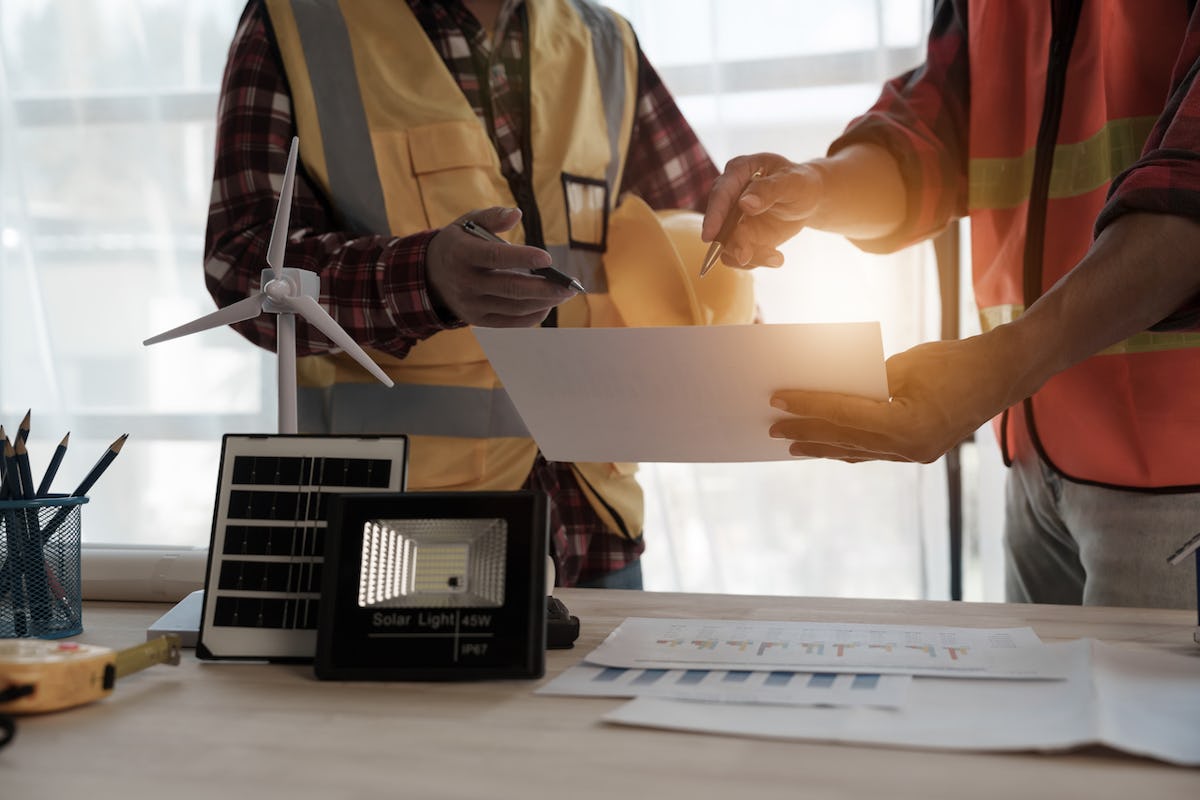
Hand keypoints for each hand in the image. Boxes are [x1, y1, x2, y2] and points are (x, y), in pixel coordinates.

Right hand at [425, 206, 574, 326]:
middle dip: (545, 288)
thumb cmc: (459, 243)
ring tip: (565, 293)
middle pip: (511, 288)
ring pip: (515, 307)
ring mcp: (472, 305)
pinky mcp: (479, 320)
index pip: (496, 257)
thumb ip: (493, 216)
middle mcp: (466, 283)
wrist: (431, 276)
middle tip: (570, 286)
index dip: (523, 258)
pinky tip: (549, 303)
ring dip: (545, 302)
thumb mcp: (468, 222)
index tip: (548, 259)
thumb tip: (517, 213)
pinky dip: (534, 315)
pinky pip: (511, 322)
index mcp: (462, 254)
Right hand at [701, 153, 824, 268]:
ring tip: (776, 257)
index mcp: (738, 172)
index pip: (720, 193)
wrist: (808, 200)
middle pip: (718, 223)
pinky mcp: (740, 237)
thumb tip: (744, 203)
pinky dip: (756, 260)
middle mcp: (729, 196)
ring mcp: (732, 219)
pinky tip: (776, 257)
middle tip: (746, 257)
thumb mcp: (791, 182)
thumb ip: (768, 190)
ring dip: (750, 256)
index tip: (711, 235)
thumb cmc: (799, 183)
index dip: (714, 215)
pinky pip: (738, 255)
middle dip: (732, 243)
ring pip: (728, 244)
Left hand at [768, 332, 1029, 462]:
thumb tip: (829, 388)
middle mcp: (910, 448)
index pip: (844, 416)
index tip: (778, 399)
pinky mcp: (918, 451)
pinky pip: (874, 451)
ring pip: (857, 451)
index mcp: (908, 426)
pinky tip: (828, 446)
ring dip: (823, 446)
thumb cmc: (956, 361)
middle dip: (806, 431)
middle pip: (845, 439)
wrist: (1003, 373)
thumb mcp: (906, 364)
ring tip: (792, 444)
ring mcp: (915, 454)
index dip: (808, 405)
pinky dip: (848, 446)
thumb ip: (867, 381)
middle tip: (772, 428)